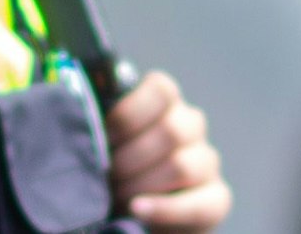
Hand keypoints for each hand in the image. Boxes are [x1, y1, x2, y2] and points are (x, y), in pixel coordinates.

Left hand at [106, 70, 231, 232]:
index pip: (162, 90)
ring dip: (141, 184)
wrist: (128, 207)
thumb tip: (83, 112)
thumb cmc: (108, 164)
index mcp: (164, 102)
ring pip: (181, 165)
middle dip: (129, 157)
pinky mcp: (217, 198)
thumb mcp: (102, 137)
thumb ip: (100, 119)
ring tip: (115, 195)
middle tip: (105, 173)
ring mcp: (206, 161)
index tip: (103, 136)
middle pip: (171, 131)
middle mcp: (191, 126)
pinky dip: (164, 209)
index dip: (129, 113)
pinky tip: (138, 210)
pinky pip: (200, 205)